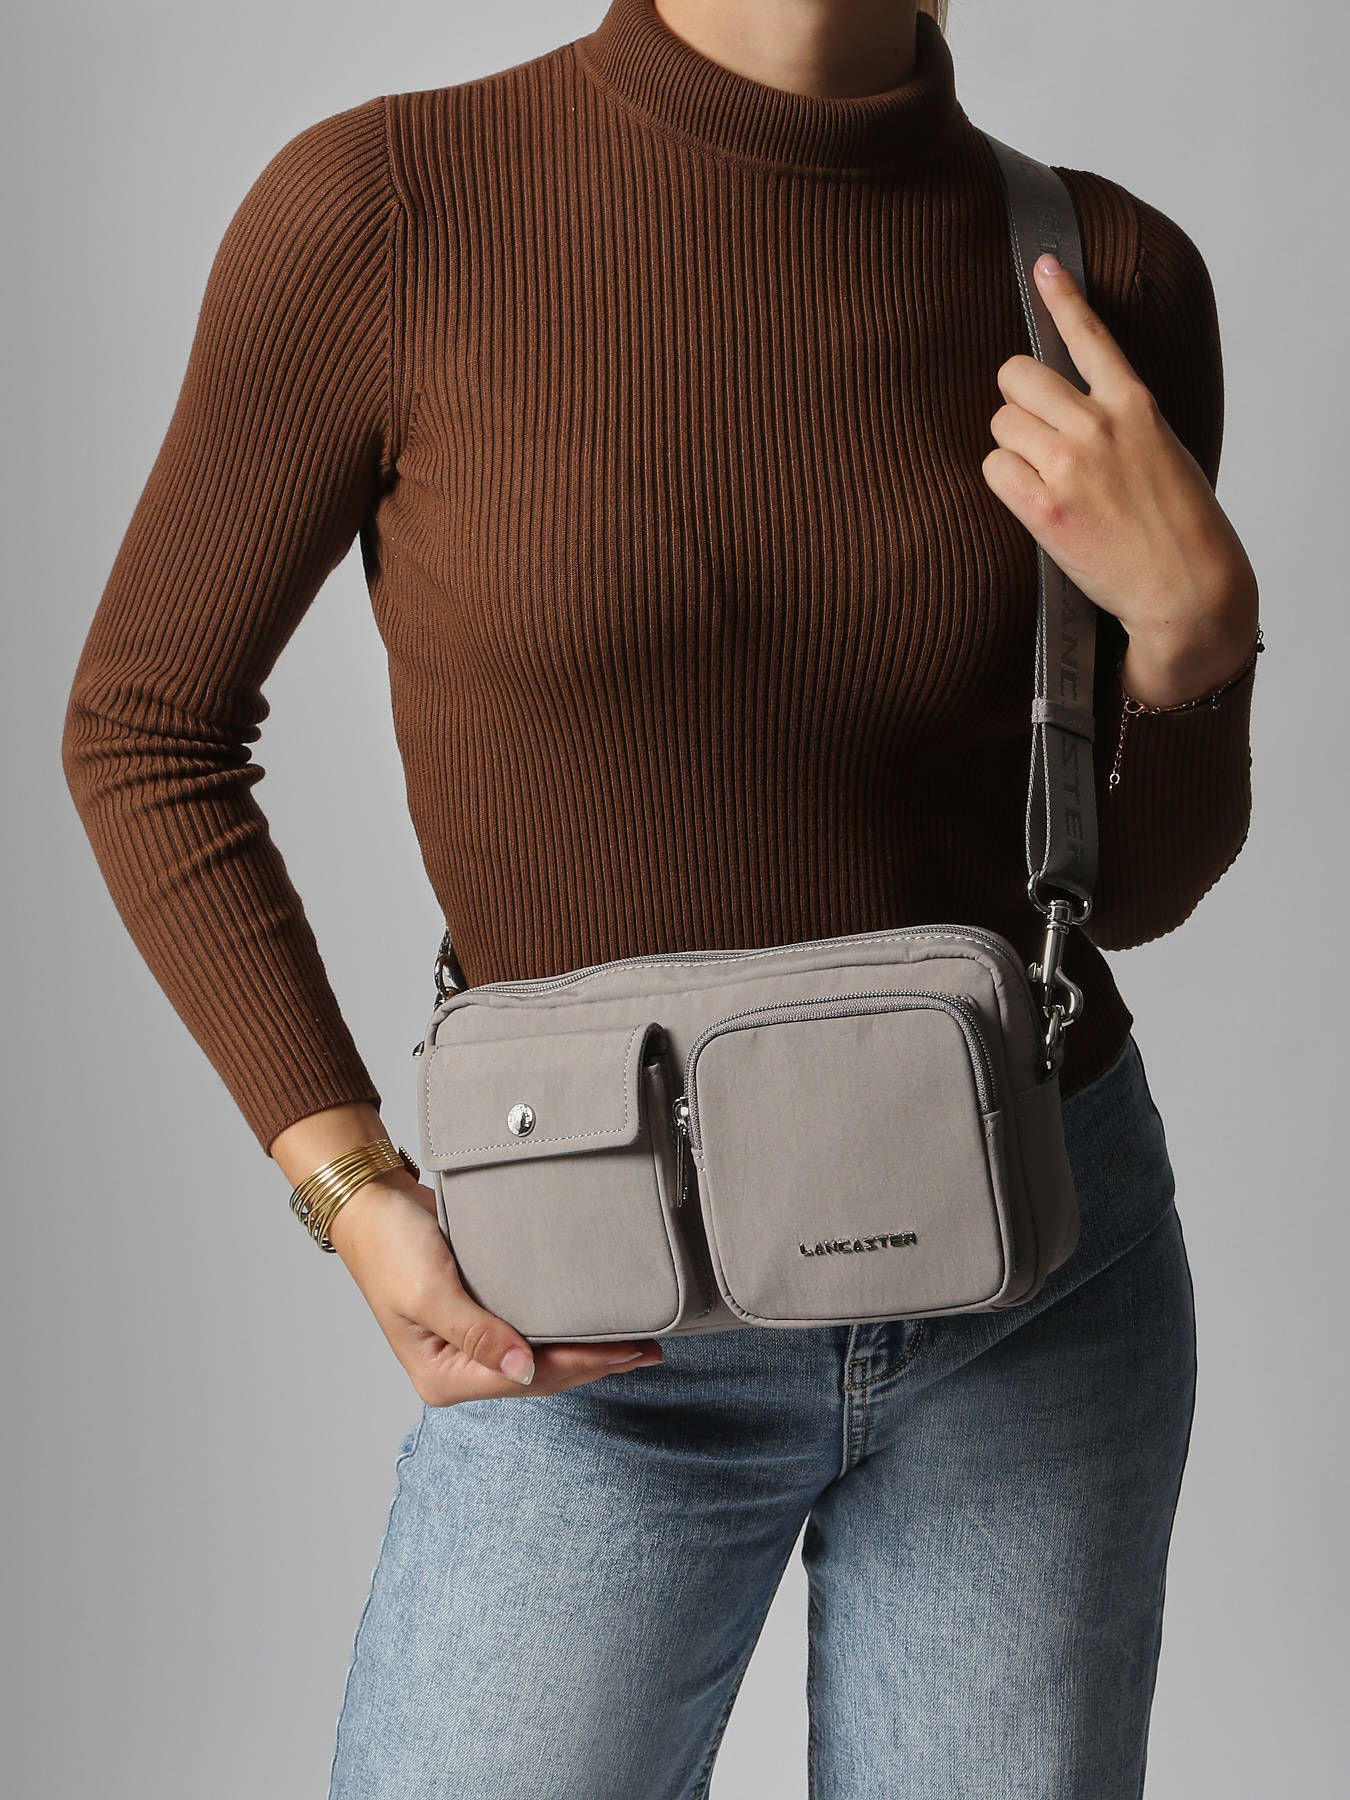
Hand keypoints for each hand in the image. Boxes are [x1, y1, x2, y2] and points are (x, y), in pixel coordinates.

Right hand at [325, 1169, 664, 1402]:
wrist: (370, 1201)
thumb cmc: (389, 1245)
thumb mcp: (430, 1291)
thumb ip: (477, 1334)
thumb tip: (524, 1370)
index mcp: (442, 1376)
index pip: (527, 1378)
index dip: (580, 1366)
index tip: (626, 1351)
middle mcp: (458, 1368)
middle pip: (540, 1376)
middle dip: (595, 1364)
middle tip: (649, 1351)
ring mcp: (469, 1343)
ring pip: (541, 1358)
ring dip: (587, 1352)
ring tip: (636, 1344)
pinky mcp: (480, 1315)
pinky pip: (532, 1331)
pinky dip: (565, 1330)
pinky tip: (594, 1323)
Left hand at [982, 252, 1259, 705]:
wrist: (1186, 587)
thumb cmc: (1178, 526)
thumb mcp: (1162, 451)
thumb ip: (1119, 421)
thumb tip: (1073, 409)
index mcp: (1134, 405)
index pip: (1089, 336)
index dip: (1062, 296)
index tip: (1043, 266)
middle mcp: (1099, 425)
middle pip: (1014, 376)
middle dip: (1015, 401)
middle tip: (1034, 434)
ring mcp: (1070, 464)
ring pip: (1000, 422)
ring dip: (1009, 445)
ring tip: (1040, 476)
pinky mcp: (1045, 506)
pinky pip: (993, 469)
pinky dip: (1003, 481)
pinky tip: (1030, 499)